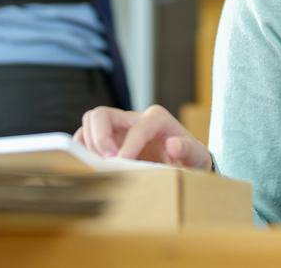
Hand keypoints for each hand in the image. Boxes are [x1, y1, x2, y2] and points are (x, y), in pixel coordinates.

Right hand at [74, 105, 212, 169]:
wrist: (185, 164)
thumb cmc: (190, 160)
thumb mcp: (197, 157)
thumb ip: (189, 150)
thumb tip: (174, 144)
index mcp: (158, 119)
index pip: (138, 126)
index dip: (129, 145)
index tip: (122, 163)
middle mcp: (135, 118)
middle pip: (103, 114)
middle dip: (99, 137)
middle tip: (105, 161)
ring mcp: (119, 128)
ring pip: (91, 122)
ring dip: (89, 144)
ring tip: (98, 165)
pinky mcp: (109, 139)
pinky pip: (86, 136)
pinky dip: (83, 149)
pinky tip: (90, 165)